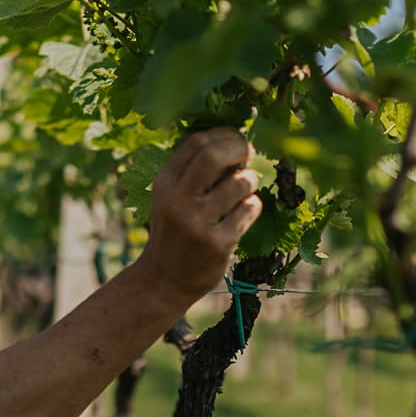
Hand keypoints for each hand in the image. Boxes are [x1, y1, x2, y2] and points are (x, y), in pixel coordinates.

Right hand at [139, 129, 263, 299]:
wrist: (162, 282)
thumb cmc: (173, 233)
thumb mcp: (170, 199)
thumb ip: (194, 173)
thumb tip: (235, 143)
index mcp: (164, 183)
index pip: (196, 143)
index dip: (223, 134)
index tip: (237, 139)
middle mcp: (178, 200)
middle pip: (214, 156)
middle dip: (239, 148)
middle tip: (248, 153)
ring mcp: (199, 223)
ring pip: (239, 183)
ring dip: (250, 179)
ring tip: (246, 186)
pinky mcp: (218, 243)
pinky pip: (248, 210)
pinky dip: (253, 205)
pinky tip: (245, 211)